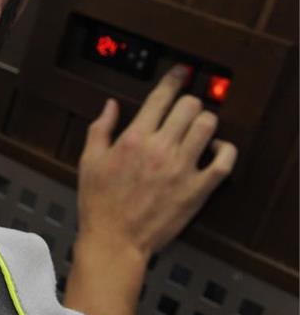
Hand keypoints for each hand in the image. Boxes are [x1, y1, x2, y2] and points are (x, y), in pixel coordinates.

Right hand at [76, 65, 237, 259]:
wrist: (114, 240)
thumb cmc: (99, 205)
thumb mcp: (89, 162)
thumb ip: (100, 129)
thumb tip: (111, 107)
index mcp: (133, 139)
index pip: (161, 97)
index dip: (174, 80)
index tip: (180, 74)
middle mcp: (160, 149)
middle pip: (190, 106)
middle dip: (189, 102)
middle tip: (186, 108)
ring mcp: (181, 168)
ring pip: (208, 126)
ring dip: (206, 121)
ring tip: (199, 128)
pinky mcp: (196, 189)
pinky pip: (224, 161)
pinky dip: (226, 150)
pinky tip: (217, 150)